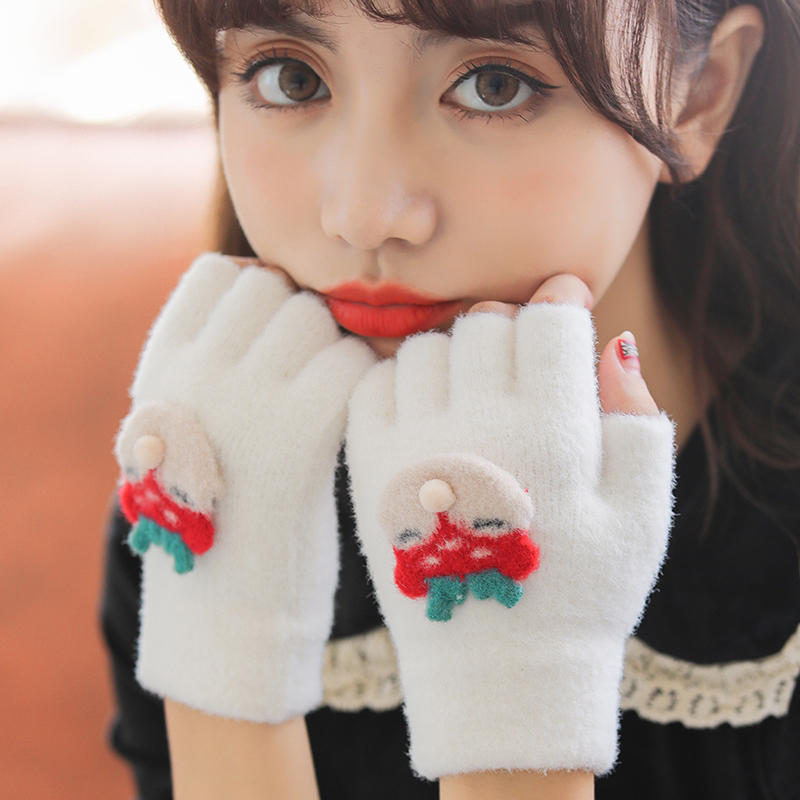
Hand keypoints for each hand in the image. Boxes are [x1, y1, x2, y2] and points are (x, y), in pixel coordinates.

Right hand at [116, 253, 375, 721]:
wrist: (229, 600)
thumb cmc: (220, 505)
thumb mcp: (187, 422)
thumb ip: (209, 356)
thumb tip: (269, 287)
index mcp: (164, 365)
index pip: (220, 273)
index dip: (260, 294)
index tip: (276, 338)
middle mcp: (197, 371)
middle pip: (276, 288)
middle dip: (303, 320)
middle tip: (312, 372)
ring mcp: (245, 396)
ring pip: (316, 316)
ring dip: (337, 347)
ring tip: (332, 397)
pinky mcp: (298, 430)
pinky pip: (350, 361)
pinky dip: (364, 381)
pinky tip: (356, 415)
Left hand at [346, 285, 674, 777]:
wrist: (497, 672)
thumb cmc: (582, 592)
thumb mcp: (640, 513)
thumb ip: (636, 419)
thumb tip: (611, 341)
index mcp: (549, 434)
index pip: (546, 318)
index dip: (561, 308)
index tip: (562, 321)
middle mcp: (474, 430)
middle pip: (485, 321)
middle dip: (510, 331)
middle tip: (520, 372)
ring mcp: (412, 447)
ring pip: (427, 346)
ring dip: (456, 356)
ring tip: (474, 398)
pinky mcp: (369, 469)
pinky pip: (373, 384)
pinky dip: (402, 383)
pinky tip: (427, 415)